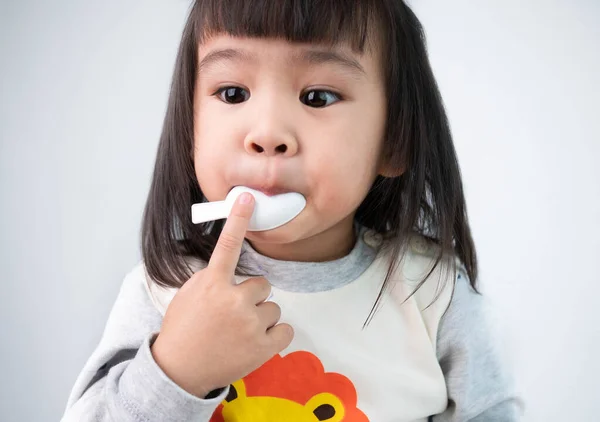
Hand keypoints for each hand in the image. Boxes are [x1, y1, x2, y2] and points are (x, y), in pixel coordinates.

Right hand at [151, 192, 293, 397]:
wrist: (179, 371)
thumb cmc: (182, 331)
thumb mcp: (188, 295)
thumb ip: (211, 278)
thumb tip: (229, 269)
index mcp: (212, 285)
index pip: (227, 245)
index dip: (238, 219)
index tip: (247, 198)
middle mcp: (234, 300)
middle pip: (262, 284)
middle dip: (251, 297)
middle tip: (233, 314)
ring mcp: (250, 324)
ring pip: (273, 308)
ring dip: (260, 318)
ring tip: (239, 332)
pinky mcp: (263, 347)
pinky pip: (285, 329)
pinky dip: (275, 336)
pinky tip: (256, 342)